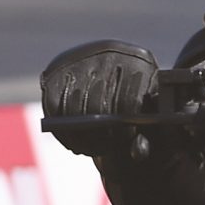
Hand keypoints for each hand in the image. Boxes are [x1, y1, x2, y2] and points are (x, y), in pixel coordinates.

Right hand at [40, 40, 157, 156]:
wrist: (118, 64)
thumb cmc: (140, 93)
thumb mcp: (148, 108)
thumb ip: (147, 133)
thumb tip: (138, 152)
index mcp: (140, 59)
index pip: (129, 101)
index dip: (124, 128)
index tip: (122, 143)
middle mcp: (110, 52)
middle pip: (98, 104)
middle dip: (98, 134)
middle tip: (101, 151)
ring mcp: (82, 56)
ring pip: (75, 106)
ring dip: (79, 135)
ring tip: (88, 149)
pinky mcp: (59, 66)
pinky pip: (55, 104)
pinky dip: (62, 127)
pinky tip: (73, 140)